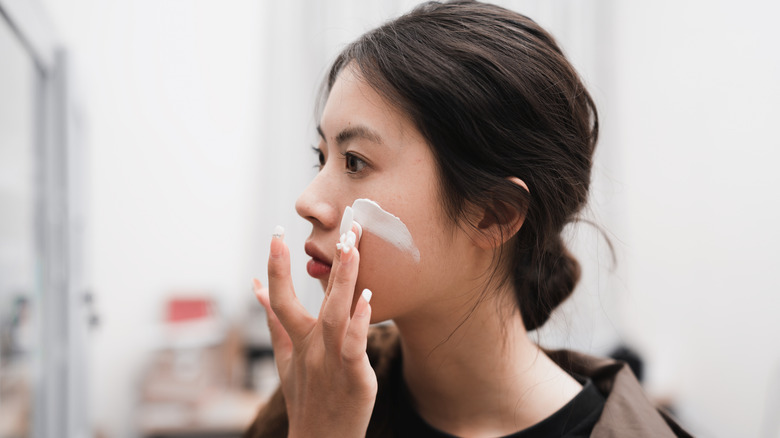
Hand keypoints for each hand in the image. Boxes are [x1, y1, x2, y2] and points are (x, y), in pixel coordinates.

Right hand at [252, 224, 375, 437]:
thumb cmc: (306, 396)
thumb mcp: (285, 358)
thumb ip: (274, 322)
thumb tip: (256, 288)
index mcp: (297, 339)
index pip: (280, 297)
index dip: (276, 266)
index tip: (276, 234)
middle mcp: (312, 346)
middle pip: (317, 299)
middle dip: (330, 261)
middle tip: (343, 224)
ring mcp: (331, 361)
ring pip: (337, 316)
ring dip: (345, 281)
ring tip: (354, 249)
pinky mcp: (354, 377)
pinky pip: (354, 346)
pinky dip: (359, 323)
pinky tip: (367, 298)